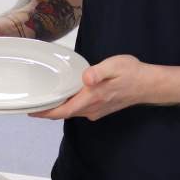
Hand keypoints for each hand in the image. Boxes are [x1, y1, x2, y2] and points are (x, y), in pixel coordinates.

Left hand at [30, 54, 150, 120]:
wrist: (148, 85)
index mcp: (91, 98)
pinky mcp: (100, 109)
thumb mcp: (115, 65)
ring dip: (57, 108)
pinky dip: (68, 106)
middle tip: (31, 103)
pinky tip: (65, 97)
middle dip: (47, 110)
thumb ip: (99, 72)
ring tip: (44, 100)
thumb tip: (86, 78)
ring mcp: (96, 111)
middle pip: (64, 113)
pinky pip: (79, 110)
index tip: (30, 110)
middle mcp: (92, 108)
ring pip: (71, 112)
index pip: (63, 111)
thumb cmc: (131, 73)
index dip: (45, 112)